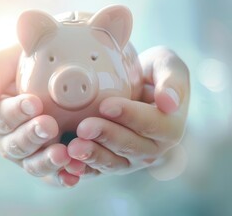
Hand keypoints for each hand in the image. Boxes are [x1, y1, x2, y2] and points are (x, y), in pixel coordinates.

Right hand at [0, 45, 85, 186]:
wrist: (59, 67)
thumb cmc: (26, 61)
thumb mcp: (6, 61)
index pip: (1, 118)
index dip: (16, 112)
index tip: (34, 103)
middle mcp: (9, 138)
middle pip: (15, 145)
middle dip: (31, 136)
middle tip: (49, 125)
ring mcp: (30, 153)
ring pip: (32, 165)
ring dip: (46, 161)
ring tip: (63, 154)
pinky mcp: (50, 163)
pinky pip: (54, 176)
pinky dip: (62, 177)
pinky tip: (73, 175)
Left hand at [66, 46, 189, 175]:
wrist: (127, 86)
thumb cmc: (148, 72)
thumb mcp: (166, 65)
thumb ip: (172, 79)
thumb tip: (169, 103)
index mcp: (170, 127)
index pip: (153, 124)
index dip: (130, 116)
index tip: (106, 105)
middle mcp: (151, 149)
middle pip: (131, 147)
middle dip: (106, 137)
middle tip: (84, 127)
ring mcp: (129, 161)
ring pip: (113, 163)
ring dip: (92, 156)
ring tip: (73, 147)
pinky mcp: (107, 165)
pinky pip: (95, 172)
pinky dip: (81, 170)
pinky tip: (66, 164)